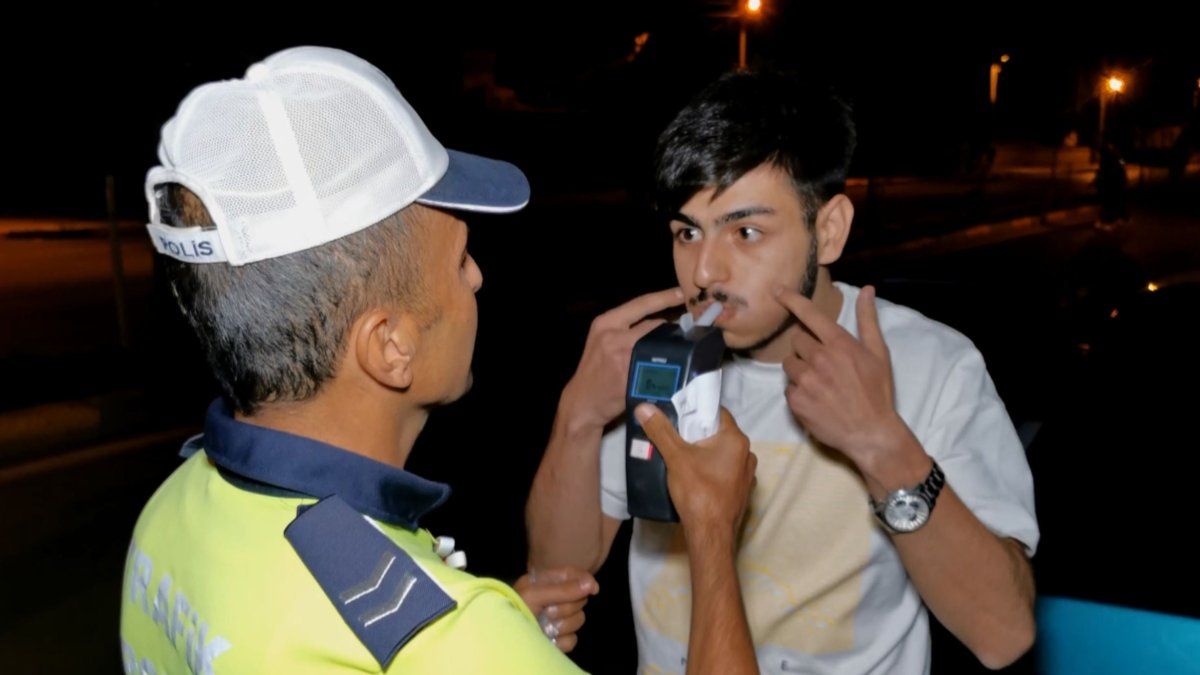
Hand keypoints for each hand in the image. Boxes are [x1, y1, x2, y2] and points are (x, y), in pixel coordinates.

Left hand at [513, 566, 598, 652]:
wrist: (503, 636)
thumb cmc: (514, 609)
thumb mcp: (534, 595)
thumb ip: (562, 589)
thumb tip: (590, 584)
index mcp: (546, 582)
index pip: (573, 575)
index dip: (585, 580)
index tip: (592, 589)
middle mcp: (554, 599)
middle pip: (580, 599)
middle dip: (566, 607)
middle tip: (548, 611)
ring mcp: (557, 620)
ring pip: (578, 620)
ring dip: (562, 625)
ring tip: (544, 627)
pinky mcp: (558, 639)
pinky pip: (572, 639)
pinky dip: (560, 640)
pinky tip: (548, 640)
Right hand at [560, 288, 684, 429]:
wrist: (581, 402)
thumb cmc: (594, 370)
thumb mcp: (602, 341)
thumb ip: (625, 330)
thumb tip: (660, 324)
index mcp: (606, 323)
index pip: (641, 303)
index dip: (664, 297)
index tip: (681, 293)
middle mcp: (614, 336)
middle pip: (655, 324)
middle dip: (670, 330)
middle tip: (683, 335)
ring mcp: (624, 356)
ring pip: (660, 344)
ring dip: (671, 348)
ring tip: (678, 353)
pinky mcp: (632, 376)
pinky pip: (659, 366)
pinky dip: (668, 366)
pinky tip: (673, 370)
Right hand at [634, 405, 755, 540]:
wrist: (710, 535)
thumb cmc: (697, 491)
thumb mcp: (675, 457)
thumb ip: (660, 430)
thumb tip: (644, 406)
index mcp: (736, 440)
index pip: (718, 413)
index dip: (698, 411)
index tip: (679, 416)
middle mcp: (747, 454)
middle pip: (719, 434)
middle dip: (698, 434)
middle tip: (676, 437)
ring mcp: (747, 475)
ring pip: (722, 455)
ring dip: (705, 454)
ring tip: (683, 458)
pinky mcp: (742, 492)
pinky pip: (725, 472)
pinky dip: (712, 471)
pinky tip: (696, 478)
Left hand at [775, 285, 909, 471]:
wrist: (871, 432)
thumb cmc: (877, 391)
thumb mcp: (879, 353)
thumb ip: (868, 320)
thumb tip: (866, 289)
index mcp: (839, 344)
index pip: (809, 314)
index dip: (791, 299)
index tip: (777, 290)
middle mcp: (819, 359)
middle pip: (796, 340)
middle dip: (806, 348)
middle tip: (823, 363)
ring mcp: (806, 381)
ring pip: (789, 364)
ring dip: (800, 370)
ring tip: (820, 383)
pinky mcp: (796, 401)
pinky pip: (788, 388)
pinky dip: (798, 392)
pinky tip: (816, 399)